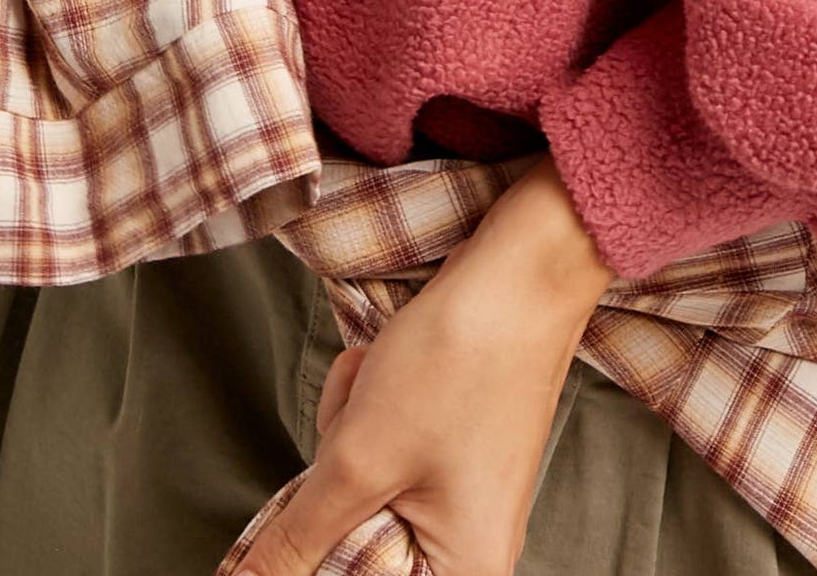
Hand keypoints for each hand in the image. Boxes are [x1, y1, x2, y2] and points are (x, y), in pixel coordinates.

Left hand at [230, 154, 616, 575]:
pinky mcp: (453, 449)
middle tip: (358, 424)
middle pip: (357, 540)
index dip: (322, 546)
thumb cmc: (460, 361)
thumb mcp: (360, 457)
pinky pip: (385, 454)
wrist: (520, 270)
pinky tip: (386, 371)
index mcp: (464, 572)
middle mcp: (471, 544)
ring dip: (350, 433)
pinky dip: (370, 411)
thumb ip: (296, 538)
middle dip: (337, 474)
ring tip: (377, 384)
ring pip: (362, 490)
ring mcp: (464, 493)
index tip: (333, 484)